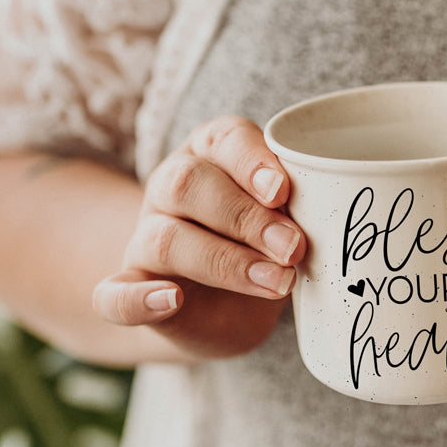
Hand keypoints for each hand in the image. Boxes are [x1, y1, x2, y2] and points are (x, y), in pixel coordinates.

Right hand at [92, 116, 305, 359]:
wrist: (225, 306)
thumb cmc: (266, 244)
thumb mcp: (288, 218)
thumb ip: (298, 208)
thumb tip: (333, 216)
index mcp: (213, 154)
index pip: (225, 139)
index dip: (252, 161)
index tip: (283, 190)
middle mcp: (172, 187)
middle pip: (189, 184)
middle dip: (246, 216)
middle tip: (293, 247)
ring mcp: (146, 238)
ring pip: (164, 238)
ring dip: (224, 261)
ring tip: (276, 282)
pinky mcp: (133, 288)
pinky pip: (114, 294)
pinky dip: (137, 299)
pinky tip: (171, 300)